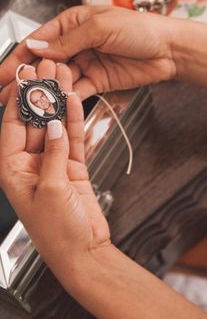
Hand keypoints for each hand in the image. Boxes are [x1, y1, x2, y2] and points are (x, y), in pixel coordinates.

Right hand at [0, 5, 178, 102]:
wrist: (170, 50)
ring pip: (57, 80)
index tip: (2, 74)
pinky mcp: (99, 81)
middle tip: (5, 96)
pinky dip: (64, 99)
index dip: (17, 58)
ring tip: (24, 105)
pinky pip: (76, 91)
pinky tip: (52, 107)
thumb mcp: (100, 28)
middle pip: (43, 63)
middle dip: (24, 79)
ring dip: (42, 92)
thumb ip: (67, 41)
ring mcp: (87, 63)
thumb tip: (36, 47)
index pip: (37, 42)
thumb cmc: (141, 29)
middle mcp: (76, 43)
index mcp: (72, 23)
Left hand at [0, 62, 109, 277]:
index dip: (19, 98)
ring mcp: (52, 164)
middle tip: (48, 66)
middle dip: (41, 93)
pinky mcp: (73, 168)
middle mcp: (28, 163)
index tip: (26, 74)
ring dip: (59, 101)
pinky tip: (75, 100)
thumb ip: (52, 154)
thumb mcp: (51, 189)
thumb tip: (52, 124)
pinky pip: (72, 138)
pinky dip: (74, 120)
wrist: (83, 252)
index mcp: (10, 169)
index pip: (12, 124)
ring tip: (64, 74)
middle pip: (34, 120)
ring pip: (55, 125)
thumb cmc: (58, 232)